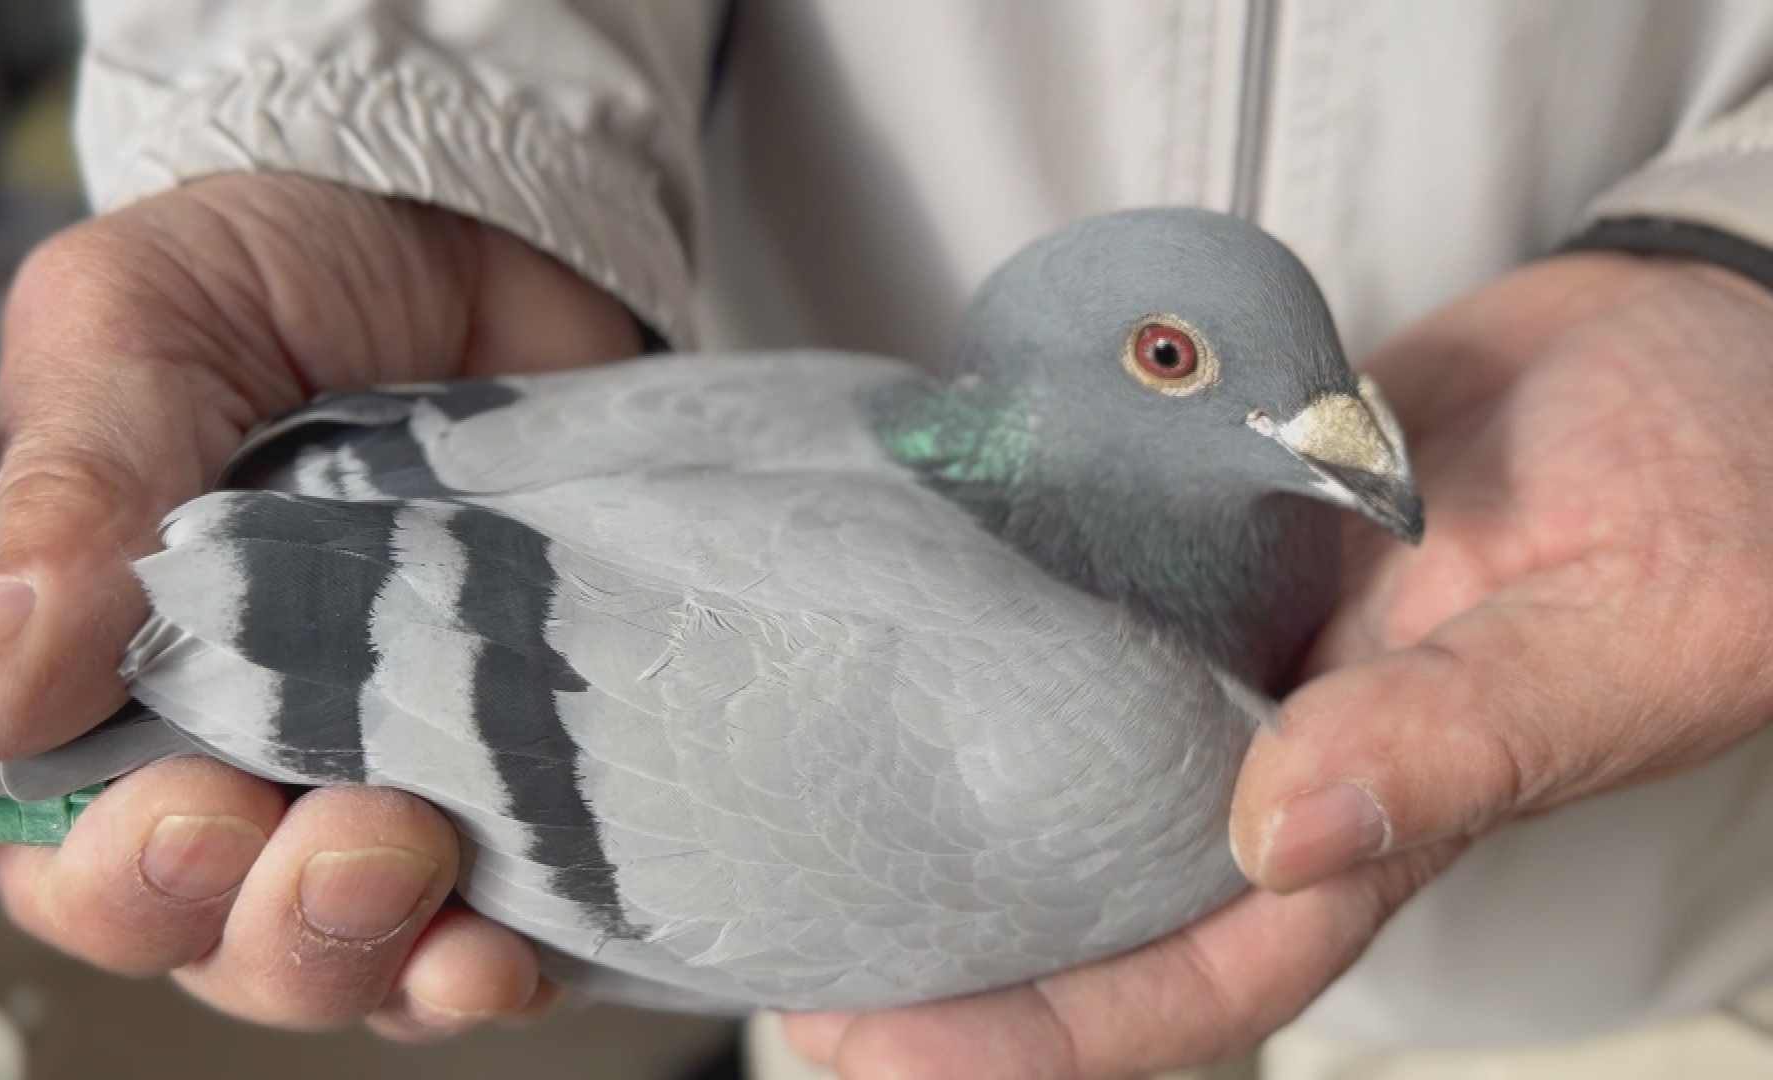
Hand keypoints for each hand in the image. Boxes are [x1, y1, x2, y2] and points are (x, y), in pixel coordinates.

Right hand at [0, 174, 640, 1036]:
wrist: (477, 234)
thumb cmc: (281, 271)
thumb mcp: (138, 326)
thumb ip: (72, 493)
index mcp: (103, 672)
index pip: (68, 850)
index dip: (121, 877)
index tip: (197, 815)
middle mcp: (238, 748)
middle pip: (217, 934)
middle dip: (278, 927)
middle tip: (352, 838)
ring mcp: (384, 766)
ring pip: (354, 953)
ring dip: (388, 958)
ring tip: (438, 885)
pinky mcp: (513, 766)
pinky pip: (502, 918)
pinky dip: (500, 958)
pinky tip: (518, 943)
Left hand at [783, 251, 1772, 1076]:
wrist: (1698, 343)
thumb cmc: (1720, 491)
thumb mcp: (1627, 625)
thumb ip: (1466, 735)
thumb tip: (1279, 828)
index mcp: (1394, 816)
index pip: (1197, 974)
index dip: (1037, 1035)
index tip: (869, 1044)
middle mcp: (1295, 751)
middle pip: (1101, 891)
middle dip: (949, 943)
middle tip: (783, 931)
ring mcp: (1252, 647)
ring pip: (1078, 758)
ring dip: (951, 791)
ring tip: (799, 800)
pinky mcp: (1226, 544)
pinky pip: (1094, 605)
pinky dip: (1001, 624)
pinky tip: (900, 615)